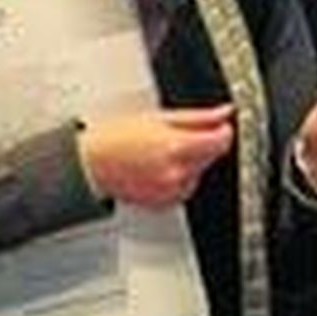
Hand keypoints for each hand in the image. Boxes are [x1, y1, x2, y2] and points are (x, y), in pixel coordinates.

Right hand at [78, 105, 234, 207]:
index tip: (221, 125)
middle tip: (177, 135)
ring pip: (198, 173)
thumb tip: (224, 113)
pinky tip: (159, 166)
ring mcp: (171, 190)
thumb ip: (199, 117)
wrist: (92, 164)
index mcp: (176, 147)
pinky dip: (179, 177)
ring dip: (190, 162)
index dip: (224, 131)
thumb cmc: (117, 138)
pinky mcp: (164, 203)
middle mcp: (176, 173)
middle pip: (211, 157)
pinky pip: (184, 187)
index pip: (221, 142)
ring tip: (162, 151)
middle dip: (202, 144)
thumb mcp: (160, 118)